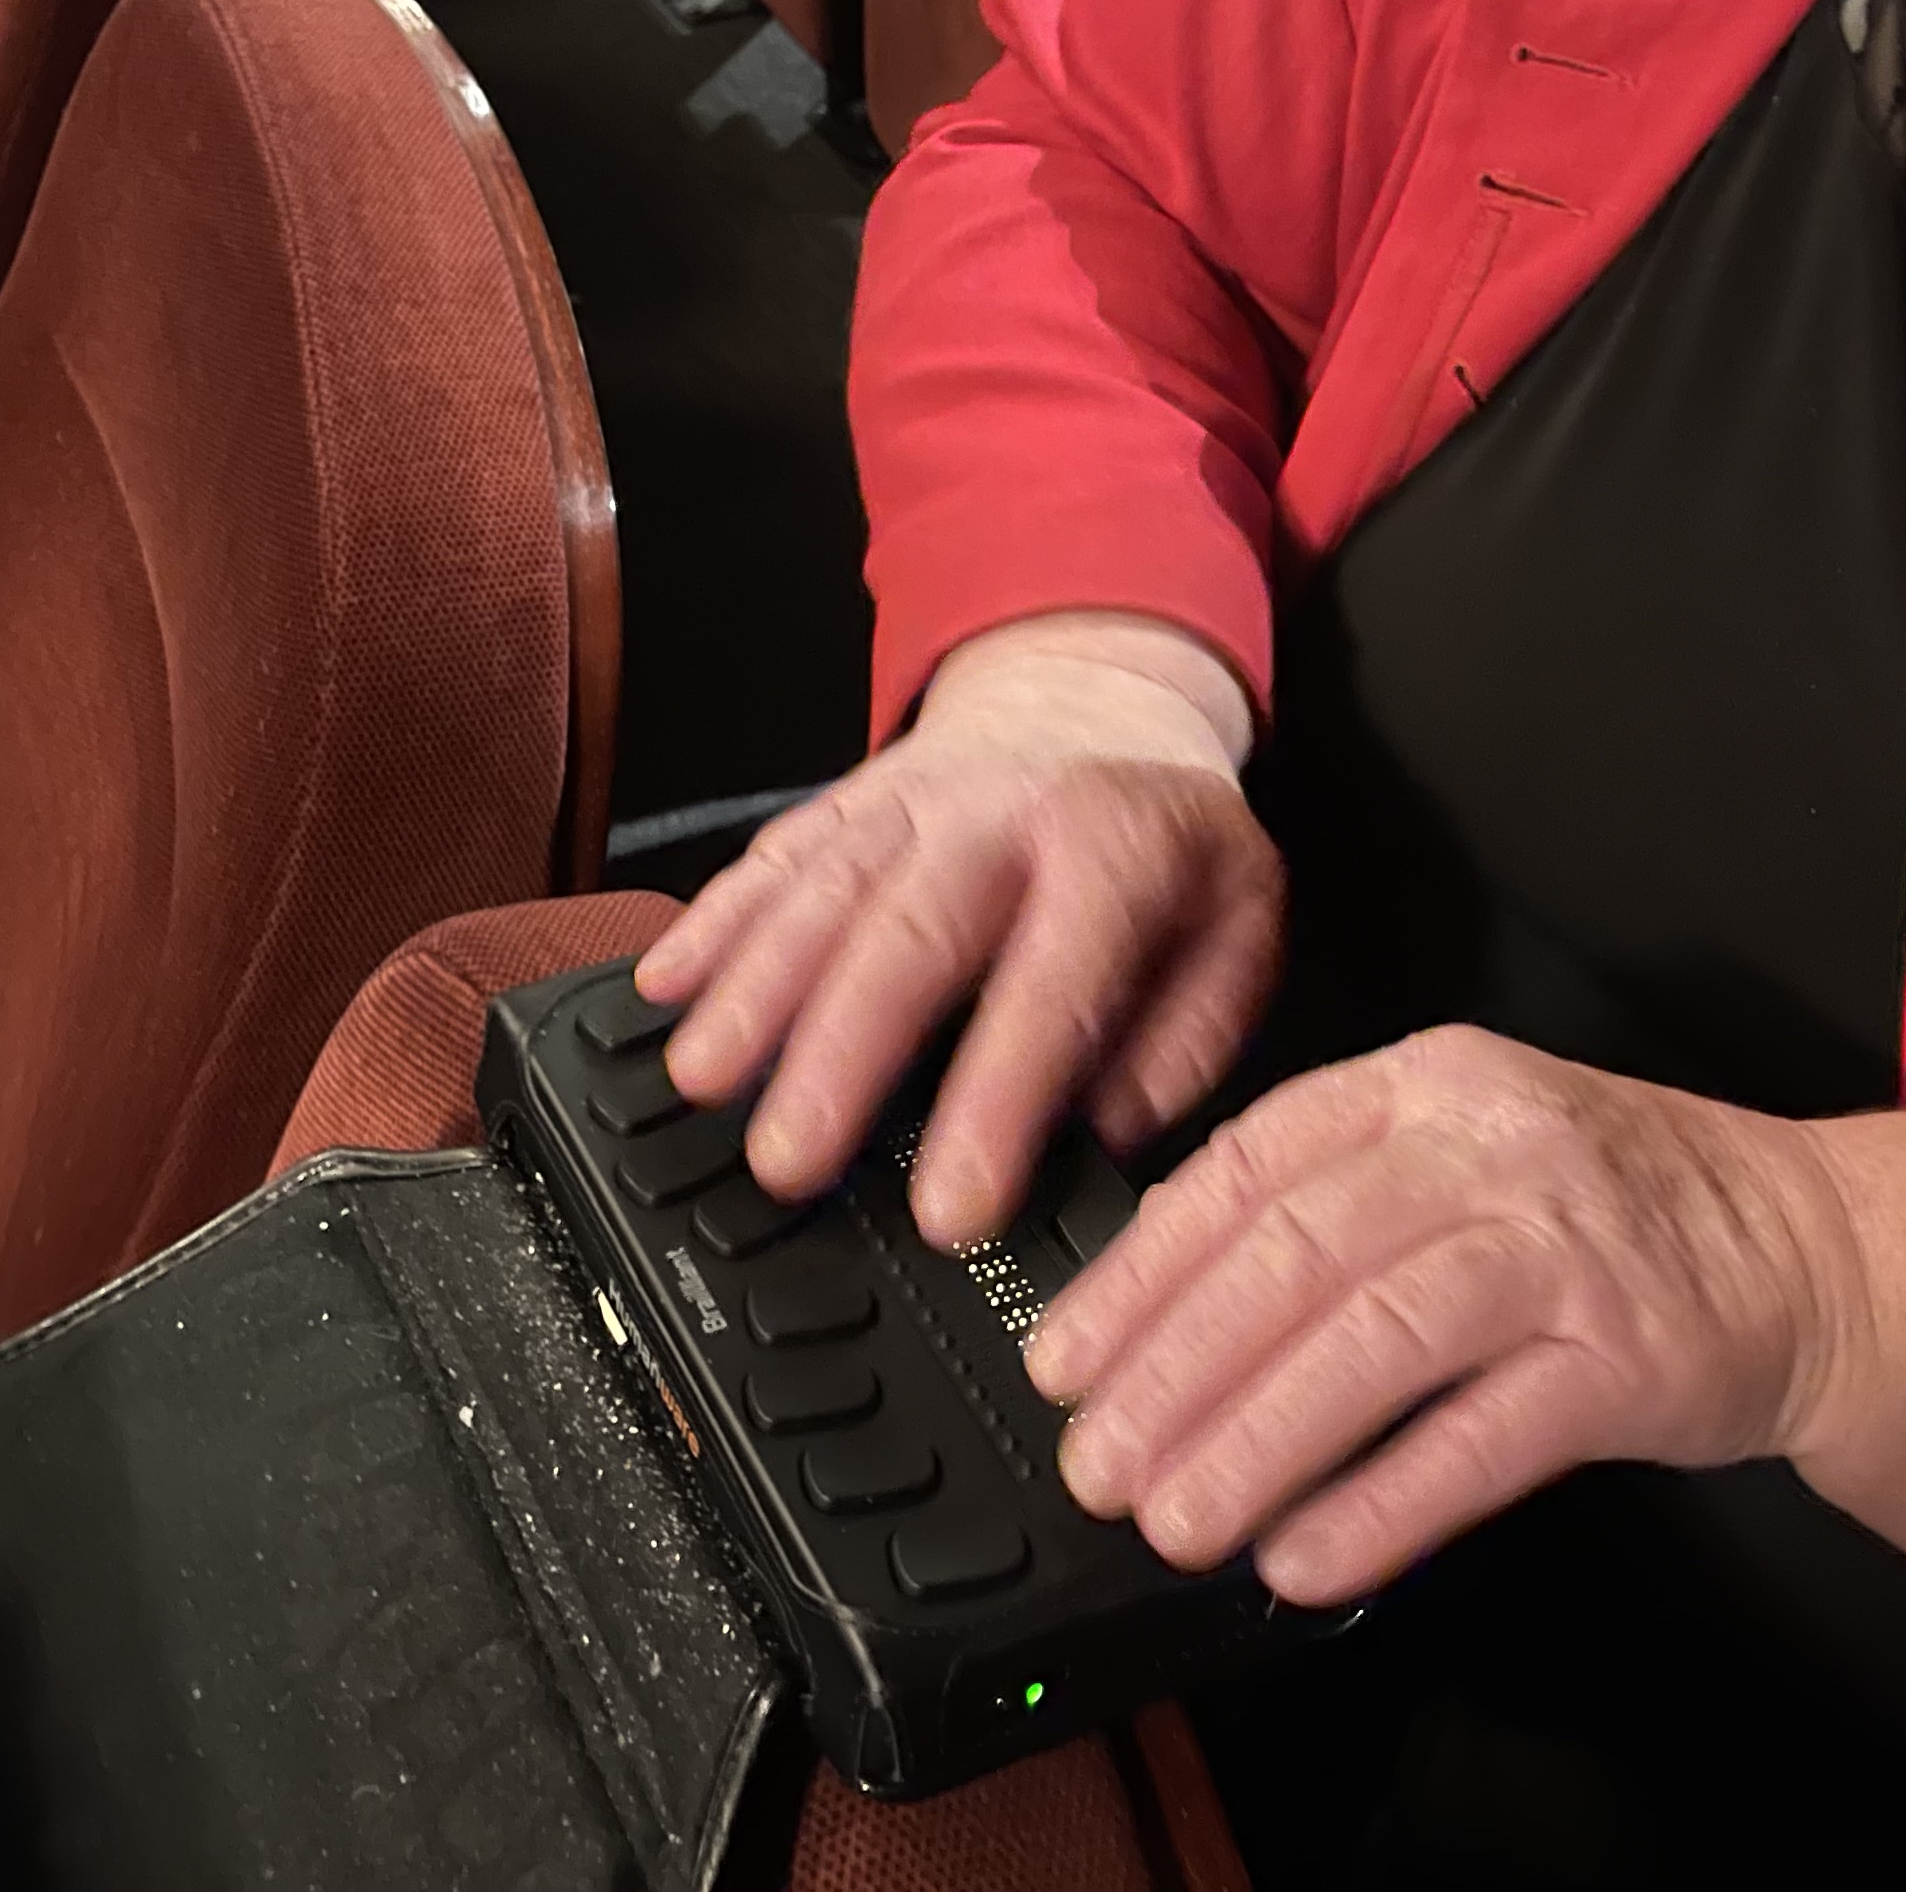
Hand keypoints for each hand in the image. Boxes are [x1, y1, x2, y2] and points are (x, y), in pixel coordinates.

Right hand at [634, 611, 1280, 1246]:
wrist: (1100, 692)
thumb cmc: (1166, 838)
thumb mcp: (1241, 923)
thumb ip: (1187, 1037)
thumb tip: (1106, 1135)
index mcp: (1115, 850)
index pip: (1055, 987)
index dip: (998, 1103)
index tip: (952, 1212)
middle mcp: (999, 815)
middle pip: (908, 932)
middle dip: (839, 1053)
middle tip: (790, 1164)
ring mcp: (907, 799)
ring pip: (820, 889)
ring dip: (752, 989)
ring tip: (704, 1083)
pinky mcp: (842, 800)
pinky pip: (768, 857)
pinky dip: (712, 922)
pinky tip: (664, 987)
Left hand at [1025, 1028, 1905, 1608]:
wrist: (1819, 1248)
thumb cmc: (1617, 1212)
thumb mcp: (1469, 1150)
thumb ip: (1334, 1204)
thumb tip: (1161, 1323)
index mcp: (1429, 1083)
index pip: (1250, 1165)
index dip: (1143, 1269)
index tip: (1066, 1359)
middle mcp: (1493, 1145)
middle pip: (1298, 1253)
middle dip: (1175, 1369)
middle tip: (1099, 1461)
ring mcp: (1567, 1246)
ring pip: (1377, 1337)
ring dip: (1260, 1440)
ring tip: (1178, 1522)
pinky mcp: (1630, 1353)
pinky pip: (1483, 1436)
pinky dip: (1384, 1501)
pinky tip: (1309, 1559)